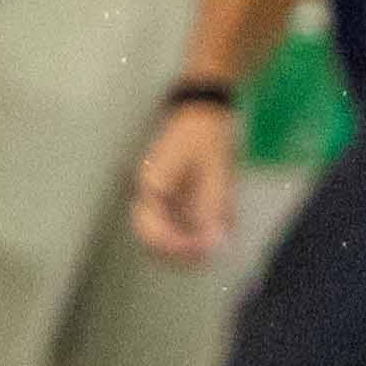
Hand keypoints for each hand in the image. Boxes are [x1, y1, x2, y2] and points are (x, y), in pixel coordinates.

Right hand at [129, 89, 236, 262]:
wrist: (204, 110)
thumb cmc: (207, 136)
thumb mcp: (216, 172)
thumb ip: (213, 209)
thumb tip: (213, 245)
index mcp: (152, 187)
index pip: (152, 230)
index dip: (176, 247)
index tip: (204, 252)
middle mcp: (149, 195)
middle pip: (151, 238)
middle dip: (179, 253)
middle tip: (210, 255)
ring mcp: (158, 195)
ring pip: (163, 234)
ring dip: (187, 245)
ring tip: (216, 244)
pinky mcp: (171, 195)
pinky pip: (177, 222)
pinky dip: (195, 232)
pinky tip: (217, 230)